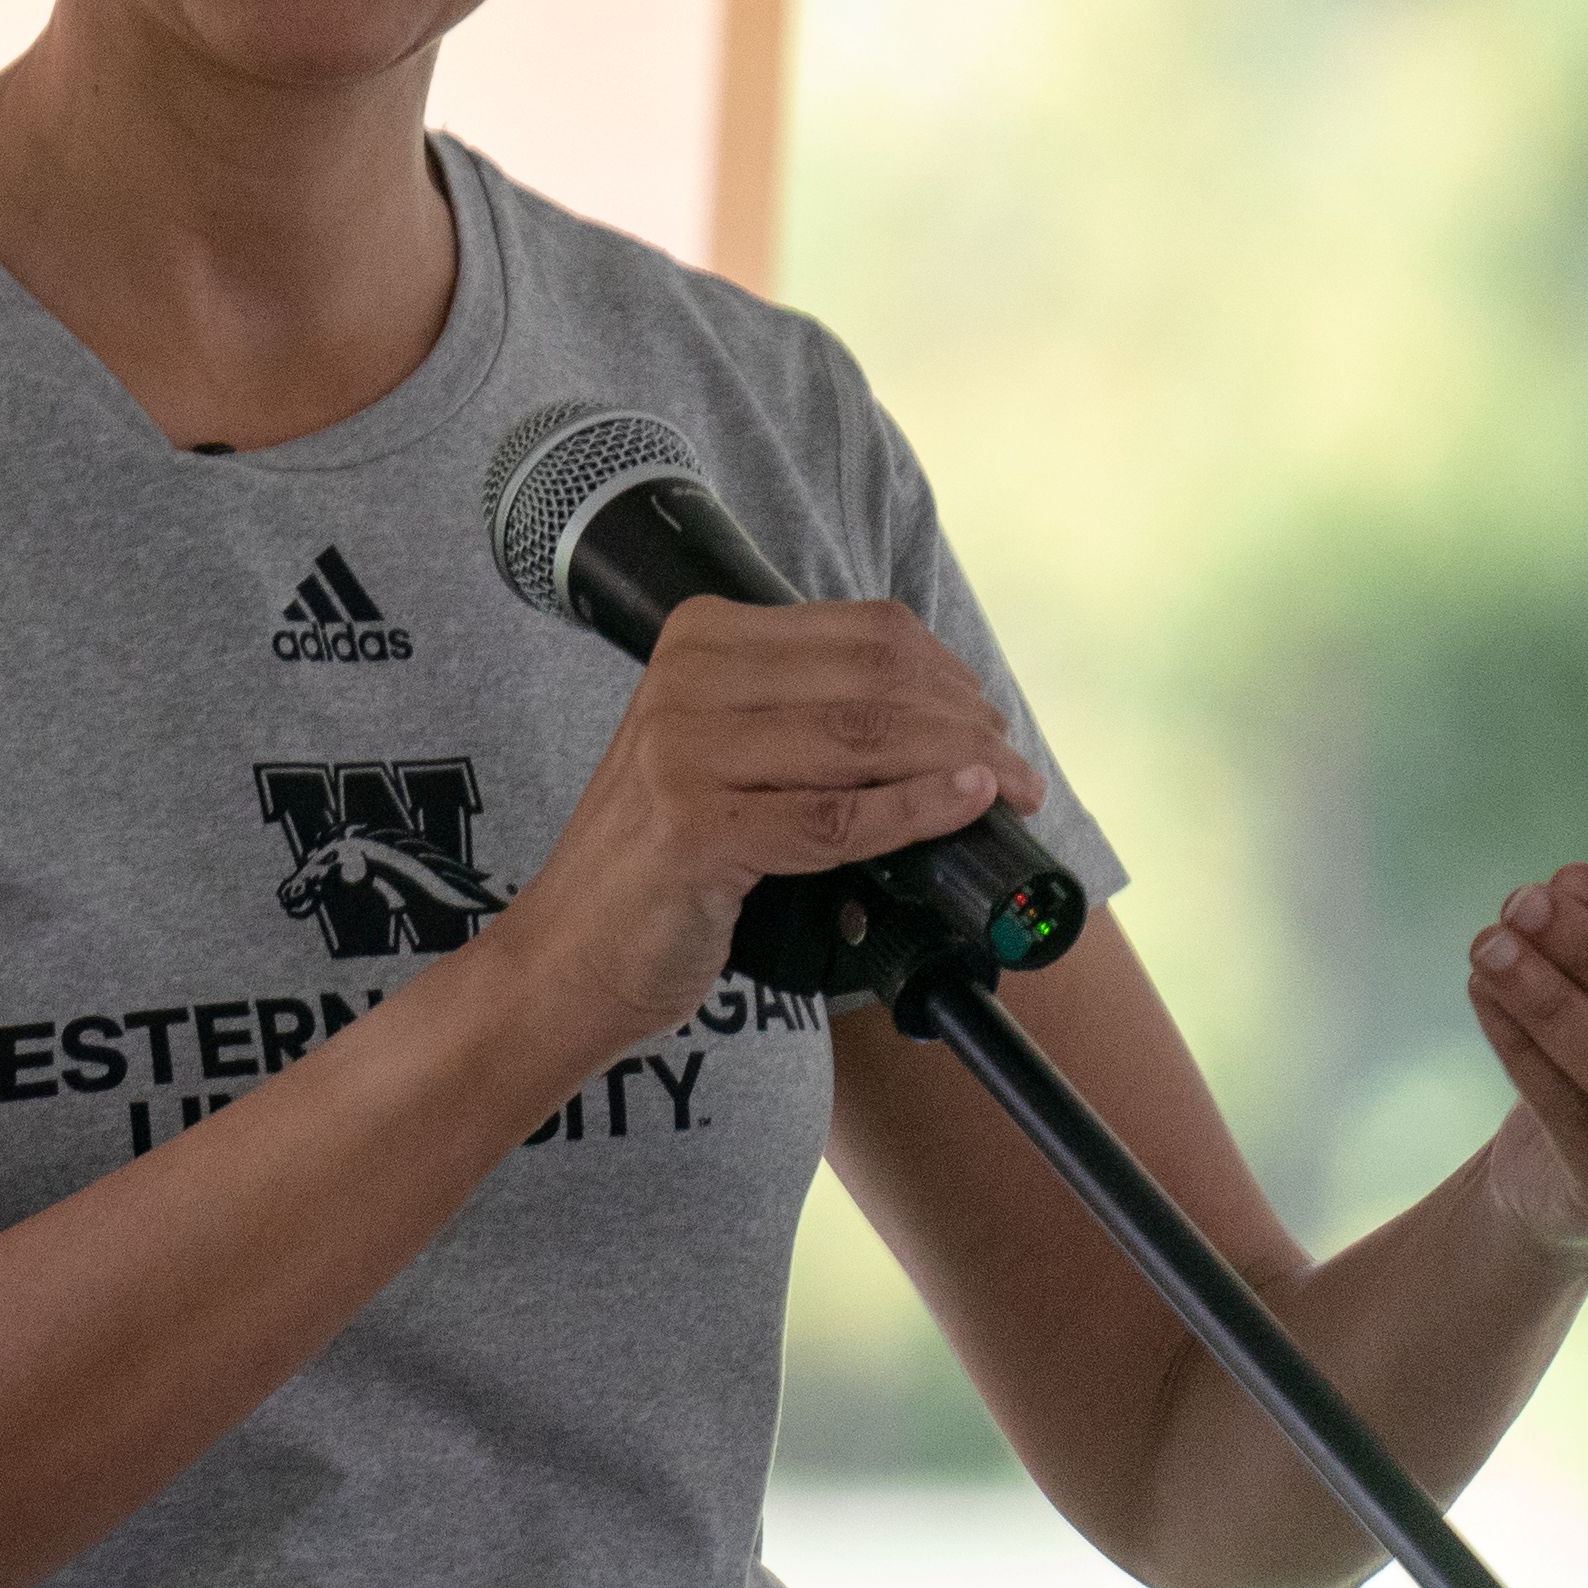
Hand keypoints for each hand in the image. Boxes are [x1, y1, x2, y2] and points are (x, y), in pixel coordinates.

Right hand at [516, 598, 1040, 1046]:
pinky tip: (964, 808)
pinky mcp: (692, 828)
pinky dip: (916, 812)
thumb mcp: (727, 757)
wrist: (567, 957)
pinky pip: (837, 816)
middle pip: (875, 679)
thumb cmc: (663, 864)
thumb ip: (810, 720)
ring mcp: (681, 749)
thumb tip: (950, 720)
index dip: (950, 674)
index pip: (865, 630)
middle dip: (969, 724)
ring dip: (961, 767)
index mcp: (699, 639)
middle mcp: (685, 678)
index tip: (992, 725)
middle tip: (1020, 773)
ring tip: (1009, 797)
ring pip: (865, 740)